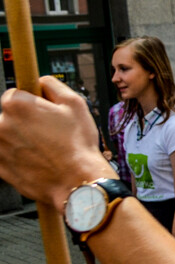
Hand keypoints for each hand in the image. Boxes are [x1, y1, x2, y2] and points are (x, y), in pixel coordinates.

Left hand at [0, 77, 115, 207]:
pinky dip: (17, 156)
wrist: (75, 182)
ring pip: (7, 135)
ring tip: (44, 148)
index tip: (41, 110)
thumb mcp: (75, 104)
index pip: (14, 94)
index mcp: (17, 105)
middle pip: (9, 115)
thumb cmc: (78, 145)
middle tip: (47, 132)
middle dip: (25, 121)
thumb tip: (41, 81)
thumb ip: (53, 85)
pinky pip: (5, 154)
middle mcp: (1, 124)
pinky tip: (37, 160)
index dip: (32, 101)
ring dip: (20, 139)